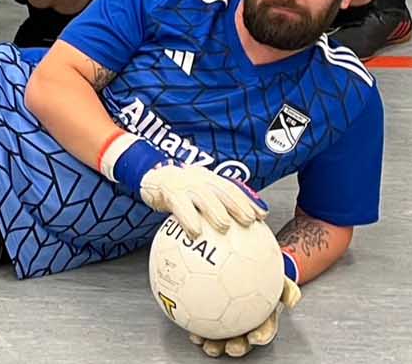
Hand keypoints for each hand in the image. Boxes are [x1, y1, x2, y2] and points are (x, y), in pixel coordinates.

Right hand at [138, 164, 266, 237]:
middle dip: (237, 203)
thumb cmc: (176, 192)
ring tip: (225, 226)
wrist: (148, 175)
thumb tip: (233, 237)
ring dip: (215, 210)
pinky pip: (180, 204)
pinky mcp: (168, 189)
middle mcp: (199, 177)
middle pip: (222, 188)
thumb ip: (210, 208)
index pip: (232, 187)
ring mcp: (184, 182)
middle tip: (249, 220)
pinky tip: (194, 233)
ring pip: (203, 194)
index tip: (263, 215)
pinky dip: (188, 218)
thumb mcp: (194, 196)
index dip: (249, 199)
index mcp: (209, 178)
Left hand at [188, 277, 299, 356]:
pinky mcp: (214, 317)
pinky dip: (199, 331)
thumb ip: (287, 287)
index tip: (254, 338)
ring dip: (216, 345)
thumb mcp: (277, 277)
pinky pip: (206, 326)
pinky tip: (192, 333)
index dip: (261, 336)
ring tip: (206, 345)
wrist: (246, 265)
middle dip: (237, 347)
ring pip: (224, 338)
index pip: (265, 330)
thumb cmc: (264, 275)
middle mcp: (247, 323)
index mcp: (263, 317)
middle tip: (230, 348)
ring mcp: (230, 322)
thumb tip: (292, 300)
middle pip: (244, 340)